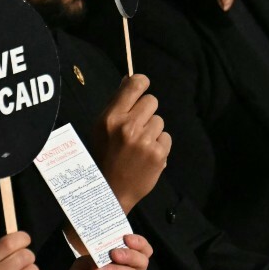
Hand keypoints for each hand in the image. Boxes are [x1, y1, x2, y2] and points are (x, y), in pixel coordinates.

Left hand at [50, 234, 151, 269]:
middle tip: (114, 253)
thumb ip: (96, 256)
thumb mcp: (83, 265)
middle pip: (143, 263)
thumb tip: (106, 251)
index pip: (141, 252)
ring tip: (98, 269)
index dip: (139, 243)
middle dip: (130, 255)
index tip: (126, 237)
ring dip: (115, 269)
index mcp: (123, 265)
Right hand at [91, 74, 170, 212]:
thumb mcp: (102, 128)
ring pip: (159, 120)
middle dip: (146, 111)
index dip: (141, 82)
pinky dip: (159, 145)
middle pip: (152, 101)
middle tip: (137, 126)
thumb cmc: (105, 155)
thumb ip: (117, 104)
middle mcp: (128, 127)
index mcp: (111, 118)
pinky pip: (166, 137)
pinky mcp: (159, 154)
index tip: (142, 85)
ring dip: (152, 130)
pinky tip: (147, 154)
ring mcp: (145, 141)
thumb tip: (131, 79)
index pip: (134, 85)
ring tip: (140, 145)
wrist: (111, 190)